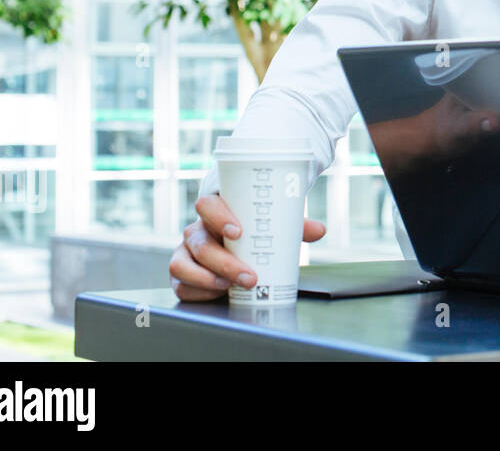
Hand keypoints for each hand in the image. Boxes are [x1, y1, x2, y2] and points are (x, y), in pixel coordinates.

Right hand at [169, 193, 326, 301]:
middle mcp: (196, 231)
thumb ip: (294, 227)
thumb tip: (320, 229)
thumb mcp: (272, 228)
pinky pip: (180, 286)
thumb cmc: (252, 235)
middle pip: (198, 242)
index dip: (218, 216)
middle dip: (224, 262)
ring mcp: (185, 254)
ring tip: (229, 287)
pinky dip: (199, 292)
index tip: (238, 232)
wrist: (237, 250)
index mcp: (215, 212)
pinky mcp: (181, 276)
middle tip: (249, 276)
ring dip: (206, 279)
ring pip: (182, 265)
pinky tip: (219, 294)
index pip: (207, 205)